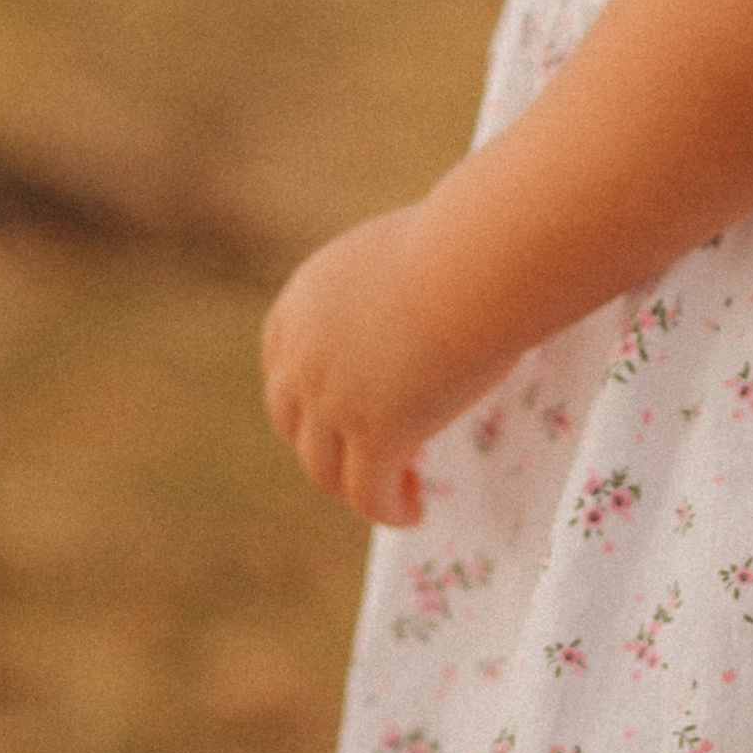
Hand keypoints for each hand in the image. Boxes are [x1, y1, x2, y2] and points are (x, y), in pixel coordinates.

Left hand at [261, 207, 470, 527]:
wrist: (474, 262)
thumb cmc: (463, 243)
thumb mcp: (397, 257)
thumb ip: (385, 289)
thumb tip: (421, 300)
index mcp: (304, 299)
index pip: (278, 361)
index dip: (301, 395)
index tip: (334, 411)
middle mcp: (304, 353)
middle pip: (291, 420)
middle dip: (321, 444)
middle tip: (362, 456)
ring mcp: (333, 399)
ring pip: (323, 468)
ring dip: (354, 487)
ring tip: (397, 492)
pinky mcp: (376, 434)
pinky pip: (369, 494)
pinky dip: (389, 508)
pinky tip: (414, 510)